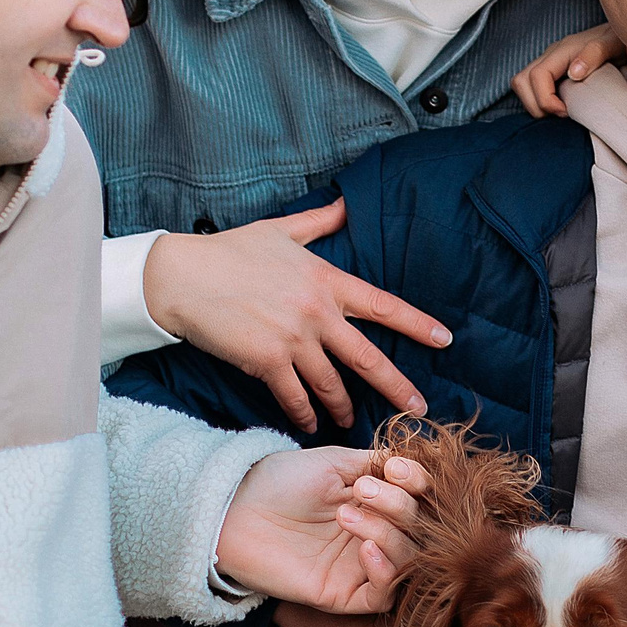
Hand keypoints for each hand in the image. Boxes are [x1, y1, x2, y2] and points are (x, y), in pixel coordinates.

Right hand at [145, 203, 450, 432]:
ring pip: (331, 385)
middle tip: (419, 408)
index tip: (444, 340)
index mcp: (325, 280)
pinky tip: (308, 424)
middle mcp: (316, 311)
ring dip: (342, 407)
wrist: (182, 276)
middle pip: (368, 358)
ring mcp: (292, 338)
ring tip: (349, 420)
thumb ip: (318, 222)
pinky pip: (294, 397)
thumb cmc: (229, 251)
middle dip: (398, 387)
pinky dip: (304, 414)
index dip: (416, 324)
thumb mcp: (279, 230)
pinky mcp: (266, 361)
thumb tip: (346, 202)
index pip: (383, 305)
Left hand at [217, 447, 430, 613]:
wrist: (236, 509)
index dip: (417, 483)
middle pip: (418, 529)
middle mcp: (375, 535)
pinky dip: (385, 572)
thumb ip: (377, 464)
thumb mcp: (334, 462)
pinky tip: (364, 548)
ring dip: (389, 534)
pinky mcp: (343, 595)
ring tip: (347, 515)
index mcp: (377, 503)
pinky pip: (384, 595)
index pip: (420, 499)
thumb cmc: (281, 482)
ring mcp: (360, 567)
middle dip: (398, 506)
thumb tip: (414, 465)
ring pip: (408, 560)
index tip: (395, 469)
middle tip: (362, 491)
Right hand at [511, 26, 625, 117]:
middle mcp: (551, 56)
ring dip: (535, 104)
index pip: (536, 76)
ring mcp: (550, 64)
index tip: (566, 112)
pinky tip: (562, 108)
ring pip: (523, 86)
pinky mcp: (554, 72)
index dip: (545, 100)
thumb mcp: (614, 43)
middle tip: (562, 115)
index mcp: (563, 50)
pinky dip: (540, 102)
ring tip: (561, 112)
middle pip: (521, 82)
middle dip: (536, 106)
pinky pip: (533, 89)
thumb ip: (595, 54)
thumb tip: (574, 72)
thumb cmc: (621, 40)